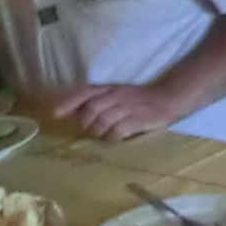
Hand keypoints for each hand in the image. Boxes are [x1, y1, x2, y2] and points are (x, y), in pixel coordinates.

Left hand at [53, 83, 182, 140]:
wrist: (169, 99)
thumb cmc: (138, 101)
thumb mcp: (116, 96)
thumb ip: (93, 102)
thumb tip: (66, 112)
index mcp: (109, 88)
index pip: (85, 92)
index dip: (69, 103)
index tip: (56, 114)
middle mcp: (117, 96)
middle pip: (90, 110)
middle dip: (86, 123)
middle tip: (91, 130)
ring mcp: (128, 107)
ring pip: (101, 122)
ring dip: (99, 132)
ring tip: (105, 134)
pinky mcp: (138, 119)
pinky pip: (117, 131)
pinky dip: (112, 137)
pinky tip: (117, 138)